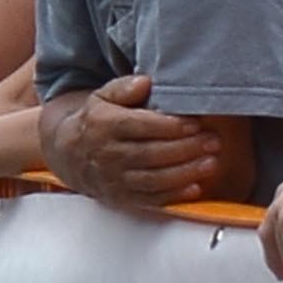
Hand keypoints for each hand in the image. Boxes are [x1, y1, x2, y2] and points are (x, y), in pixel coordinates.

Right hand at [40, 74, 220, 208]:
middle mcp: (107, 154)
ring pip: (153, 179)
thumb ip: (123, 88)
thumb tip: (145, 82)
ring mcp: (114, 179)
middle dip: (185, 149)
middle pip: (150, 153)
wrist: (70, 155)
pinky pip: (150, 200)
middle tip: (213, 142)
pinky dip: (174, 196)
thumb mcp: (102, 97)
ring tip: (211, 163)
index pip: (140, 126)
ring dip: (184, 173)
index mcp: (103, 125)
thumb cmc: (96, 122)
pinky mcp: (122, 198)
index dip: (170, 126)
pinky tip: (195, 188)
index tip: (196, 124)